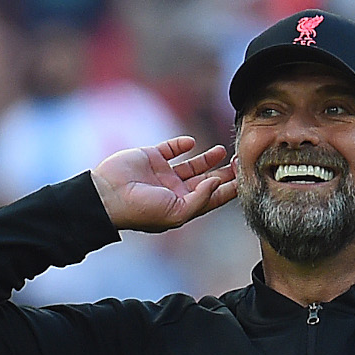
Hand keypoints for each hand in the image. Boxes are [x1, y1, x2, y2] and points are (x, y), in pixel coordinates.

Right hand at [91, 136, 236, 232]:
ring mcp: (163, 174)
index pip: (212, 198)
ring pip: (191, 164)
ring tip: (222, 150)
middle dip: (223, 173)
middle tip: (239, 161)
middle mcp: (175, 191)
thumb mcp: (177, 212)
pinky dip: (181, 144)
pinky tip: (191, 142)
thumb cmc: (141, 210)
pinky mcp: (152, 157)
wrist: (107, 196)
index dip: (229, 189)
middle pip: (206, 180)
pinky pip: (170, 149)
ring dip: (207, 158)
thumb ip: (200, 198)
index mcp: (182, 206)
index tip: (246, 178)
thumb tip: (216, 182)